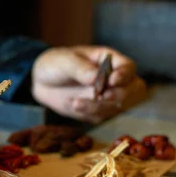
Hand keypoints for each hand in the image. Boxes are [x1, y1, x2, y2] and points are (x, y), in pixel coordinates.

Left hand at [31, 45, 146, 123]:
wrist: (42, 82)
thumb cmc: (55, 64)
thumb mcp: (64, 61)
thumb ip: (80, 68)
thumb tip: (94, 77)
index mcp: (109, 60)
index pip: (128, 67)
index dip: (124, 75)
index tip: (112, 81)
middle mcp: (112, 78)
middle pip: (134, 89)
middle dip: (121, 95)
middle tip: (103, 97)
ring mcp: (107, 95)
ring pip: (117, 106)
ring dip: (99, 107)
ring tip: (75, 103)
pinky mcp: (98, 110)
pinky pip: (102, 116)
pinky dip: (89, 113)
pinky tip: (73, 105)